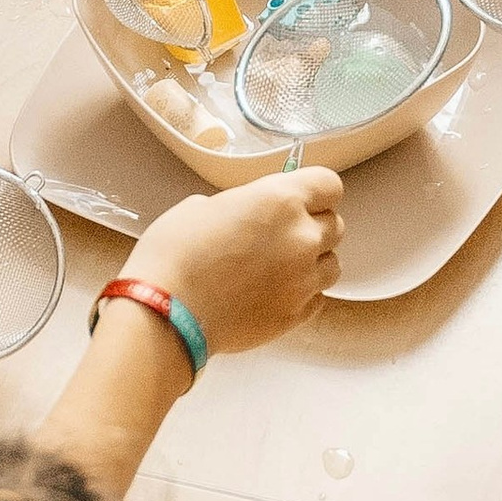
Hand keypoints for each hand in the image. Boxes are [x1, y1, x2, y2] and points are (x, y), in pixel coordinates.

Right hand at [135, 170, 343, 354]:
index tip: (304, 196)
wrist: (166, 312)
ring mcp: (303, 280)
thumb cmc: (175, 253)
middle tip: (283, 233)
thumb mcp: (202, 206)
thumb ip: (240, 206)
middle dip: (314, 225)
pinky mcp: (296, 315)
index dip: (317, 190)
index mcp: (281, 200)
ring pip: (332, 264)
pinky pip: (317, 298)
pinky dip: (303, 293)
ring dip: (313, 261)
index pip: (329, 185)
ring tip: (281, 266)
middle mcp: (302, 238)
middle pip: (335, 224)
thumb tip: (245, 217)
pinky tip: (275, 292)